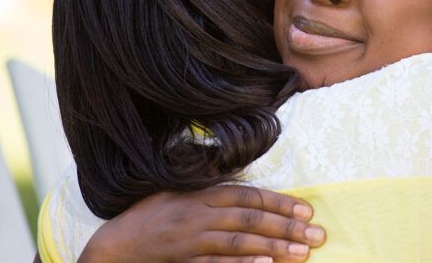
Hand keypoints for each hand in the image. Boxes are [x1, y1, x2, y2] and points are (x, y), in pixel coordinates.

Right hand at [78, 185, 325, 262]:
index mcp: (200, 195)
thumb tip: (242, 178)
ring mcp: (192, 242)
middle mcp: (198, 216)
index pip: (248, 196)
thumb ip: (210, 187)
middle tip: (318, 235)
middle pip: (250, 220)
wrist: (114, 246)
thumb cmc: (150, 215)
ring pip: (239, 243)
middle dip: (287, 227)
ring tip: (302, 253)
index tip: (307, 210)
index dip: (279, 203)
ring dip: (274, 248)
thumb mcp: (179, 191)